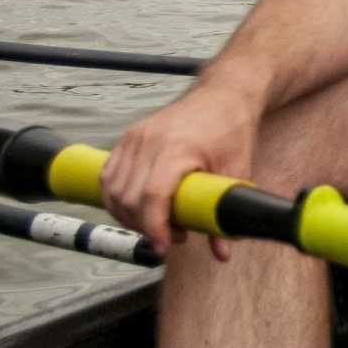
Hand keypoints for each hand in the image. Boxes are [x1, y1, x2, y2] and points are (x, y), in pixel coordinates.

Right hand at [101, 84, 262, 258]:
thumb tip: (222, 253)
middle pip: (129, 197)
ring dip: (128, 215)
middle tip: (173, 236)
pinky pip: (109, 175)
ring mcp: (135, 137)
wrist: (223, 94)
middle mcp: (149, 141)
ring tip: (158, 223)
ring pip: (113, 189)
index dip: (154, 227)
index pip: (152, 195)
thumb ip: (226, 212)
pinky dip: (116, 197)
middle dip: (145, 226)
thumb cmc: (232, 128)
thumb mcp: (238, 171)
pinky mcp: (128, 137)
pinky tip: (137, 208)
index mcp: (178, 148)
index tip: (164, 246)